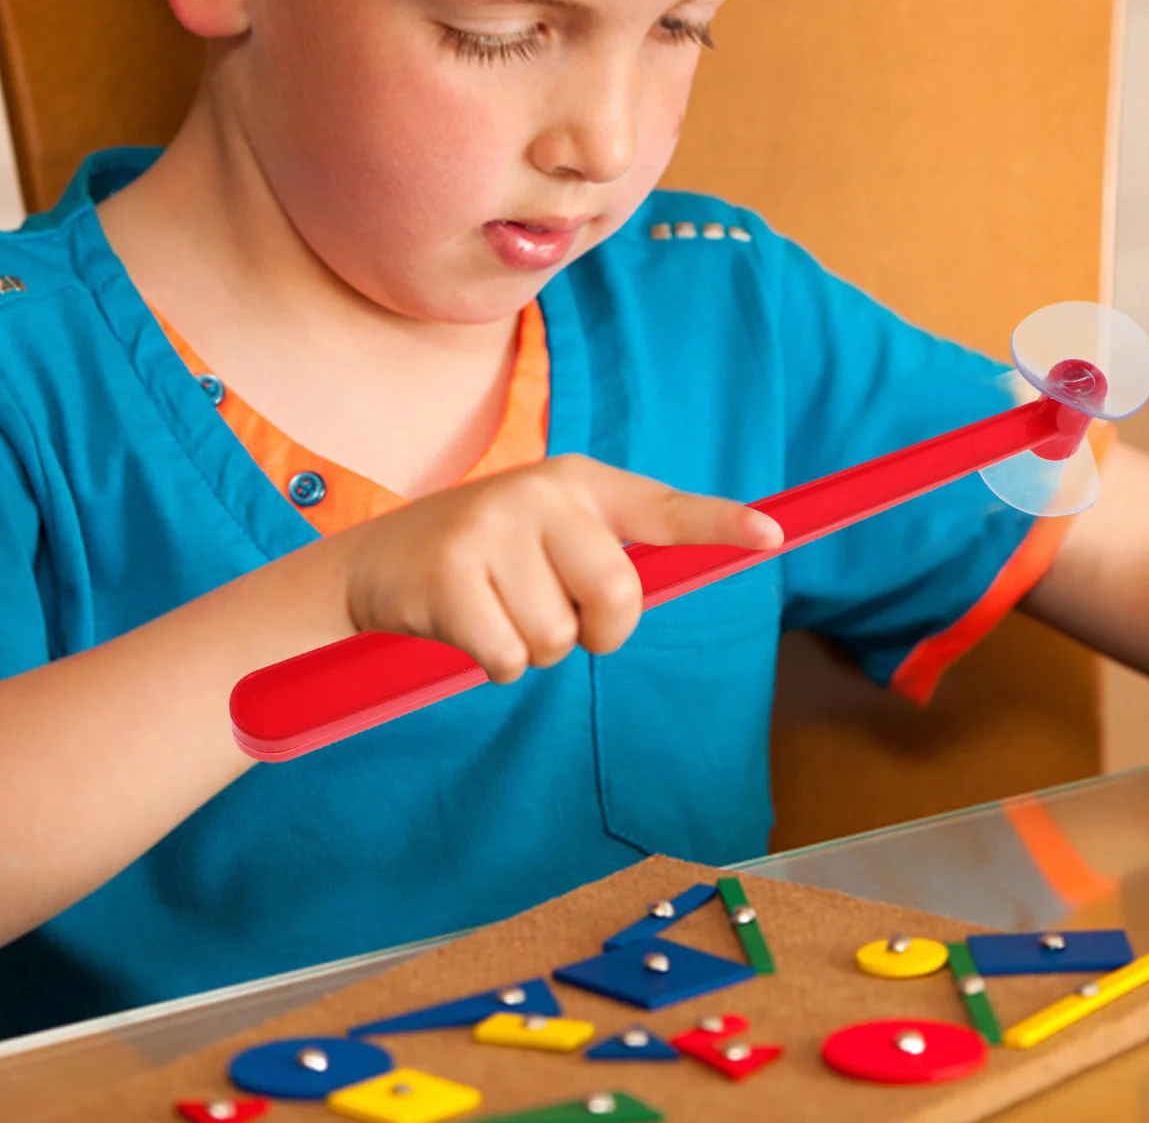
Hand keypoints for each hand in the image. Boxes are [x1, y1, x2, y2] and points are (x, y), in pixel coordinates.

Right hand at [342, 454, 783, 682]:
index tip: (772, 537)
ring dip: (533, 650)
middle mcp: (541, 493)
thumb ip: (608, 553)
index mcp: (579, 483)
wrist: (376, 565)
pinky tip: (464, 628)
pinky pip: (509, 660)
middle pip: (619, 597)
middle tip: (558, 619)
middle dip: (598, 633)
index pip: (663, 507)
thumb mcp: (549, 536)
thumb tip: (668, 587)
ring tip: (494, 611)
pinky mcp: (451, 574)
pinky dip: (494, 665)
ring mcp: (493, 528)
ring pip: (560, 639)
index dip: (721, 524)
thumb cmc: (486, 561)